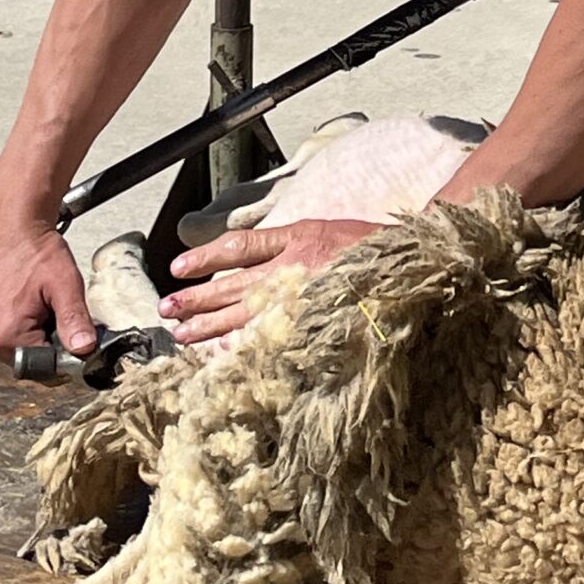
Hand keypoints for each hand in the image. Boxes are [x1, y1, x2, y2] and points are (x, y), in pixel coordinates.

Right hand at [0, 214, 96, 366]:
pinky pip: (1, 332)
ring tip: (34, 298)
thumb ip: (75, 320)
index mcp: (5, 336)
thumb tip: (84, 349)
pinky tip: (22, 296)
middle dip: (46, 339)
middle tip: (51, 305)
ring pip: (16, 347)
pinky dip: (16, 321)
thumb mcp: (63, 283)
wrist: (8, 220)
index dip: (63, 351)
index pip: (44, 367)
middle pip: (29, 359)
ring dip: (32, 330)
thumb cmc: (32, 247)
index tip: (69, 328)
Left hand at [160, 217, 385, 345]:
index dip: (206, 257)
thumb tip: (254, 259)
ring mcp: (306, 297)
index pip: (239, 247)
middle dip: (198, 300)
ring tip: (181, 335)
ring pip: (246, 312)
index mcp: (300, 237)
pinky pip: (273, 335)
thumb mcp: (331, 230)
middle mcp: (297, 266)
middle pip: (235, 285)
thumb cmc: (376, 248)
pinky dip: (247, 344)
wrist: (417, 265)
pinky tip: (223, 354)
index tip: (178, 268)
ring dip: (211, 325)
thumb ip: (294, 242)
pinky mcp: (318, 320)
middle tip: (166, 311)